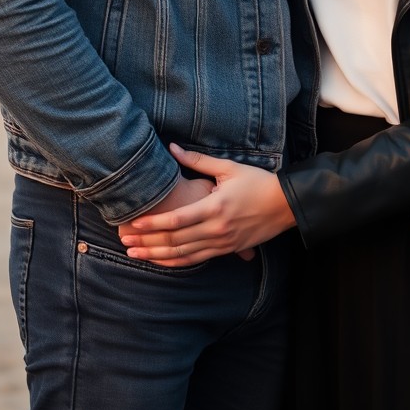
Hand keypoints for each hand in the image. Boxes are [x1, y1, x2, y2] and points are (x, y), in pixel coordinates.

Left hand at [119, 144, 295, 266]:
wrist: (285, 205)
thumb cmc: (257, 181)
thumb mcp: (228, 167)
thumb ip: (198, 160)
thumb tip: (172, 147)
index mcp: (215, 207)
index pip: (177, 219)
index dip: (153, 223)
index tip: (133, 224)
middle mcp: (217, 229)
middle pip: (176, 240)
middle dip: (148, 242)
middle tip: (124, 242)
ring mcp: (222, 243)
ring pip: (183, 254)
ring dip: (157, 255)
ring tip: (135, 254)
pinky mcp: (227, 250)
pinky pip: (197, 260)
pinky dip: (176, 262)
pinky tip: (161, 261)